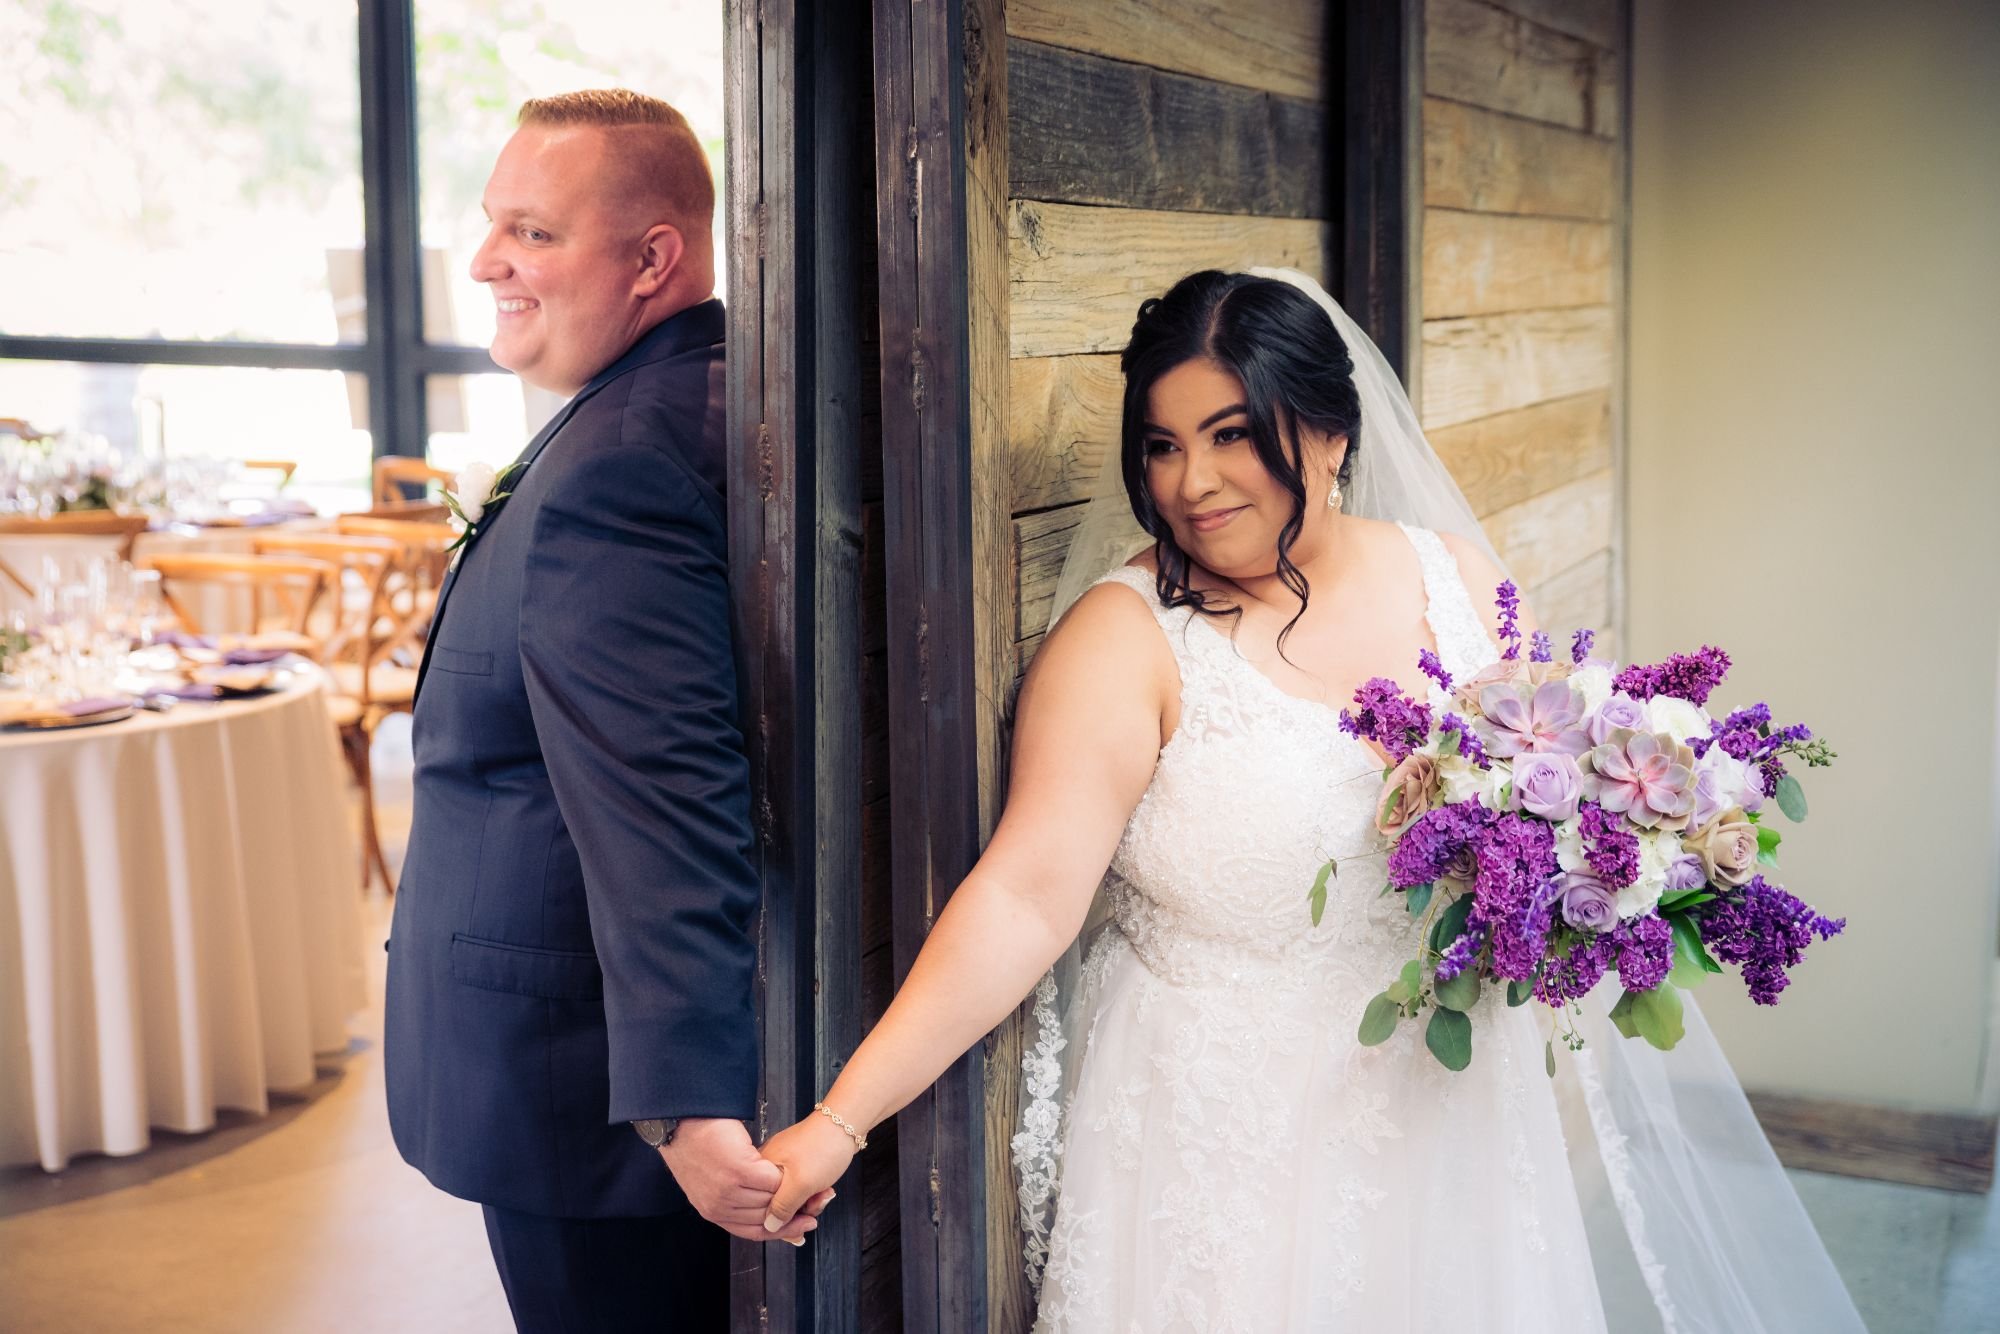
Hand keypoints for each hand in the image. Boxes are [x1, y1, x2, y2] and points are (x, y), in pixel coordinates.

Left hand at [659, 1118, 819, 1243]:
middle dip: (793, 1218)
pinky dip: (783, 1176)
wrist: (683, 1124)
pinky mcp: (739, 1170)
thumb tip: (758, 1215)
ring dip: (791, 1195)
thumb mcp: (710, 1182)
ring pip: (770, 1200)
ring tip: (807, 1188)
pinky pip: (771, 1180)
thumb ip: (733, 1200)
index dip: (779, 1233)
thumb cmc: (696, 1148)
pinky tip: (789, 1170)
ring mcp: (728, 1189)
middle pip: (765, 1220)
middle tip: (813, 1208)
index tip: (799, 1229)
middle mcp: (719, 1206)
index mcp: (712, 1212)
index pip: (752, 1232)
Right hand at [758, 1112, 860, 1235]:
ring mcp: (785, 1167)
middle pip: (778, 1206)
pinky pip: (804, 1190)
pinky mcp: (799, 1166)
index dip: (783, 1220)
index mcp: (761, 1171)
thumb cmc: (824, 1146)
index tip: (799, 1219)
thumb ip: (782, 1207)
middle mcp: (770, 1169)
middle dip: (801, 1210)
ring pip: (794, 1200)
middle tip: (815, 1200)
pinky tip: (826, 1188)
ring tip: (824, 1192)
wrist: (847, 1124)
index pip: (762, 1209)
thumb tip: (770, 1226)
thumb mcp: (800, 1184)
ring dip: (813, 1201)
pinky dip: (817, 1192)